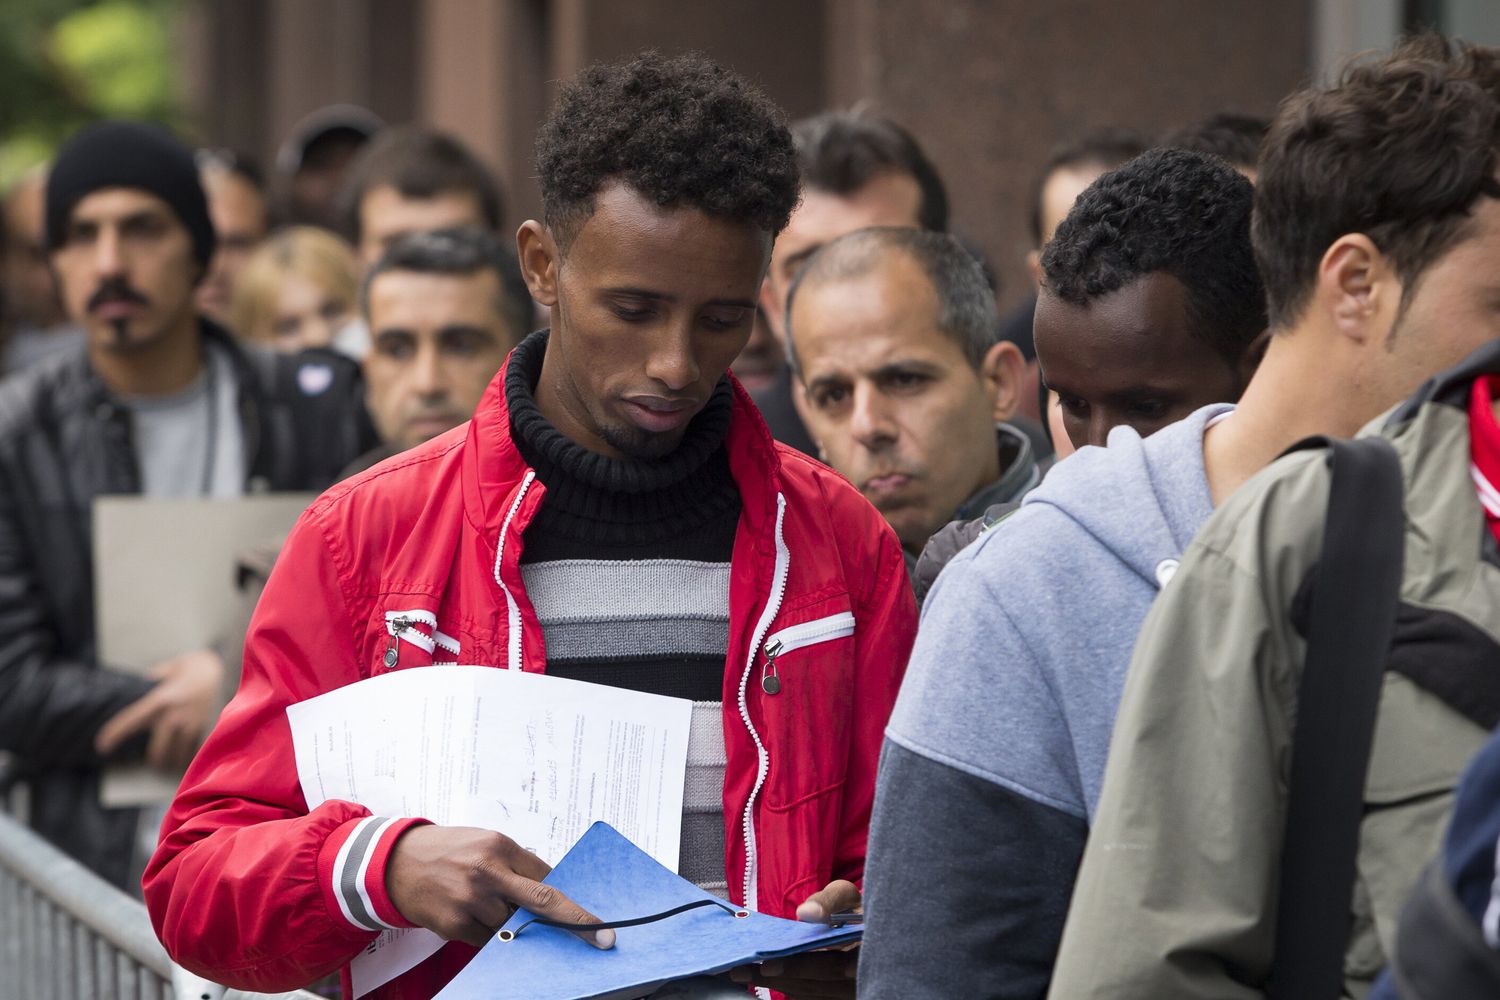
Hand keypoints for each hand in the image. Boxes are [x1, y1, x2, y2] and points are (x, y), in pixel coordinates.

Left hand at [95, 649, 225, 769]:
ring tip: (172, 761)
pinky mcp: (206, 729)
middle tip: (153, 761)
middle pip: (157, 751)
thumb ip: (157, 677)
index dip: (114, 734)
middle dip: (154, 759)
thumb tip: (147, 681)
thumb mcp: (173, 667)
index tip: (102, 746)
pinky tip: (188, 755)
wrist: (229, 669)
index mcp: (160, 699)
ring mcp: (191, 724)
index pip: (131, 721)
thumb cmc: (198, 666)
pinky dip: (189, 755)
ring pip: (176, 755)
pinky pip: (193, 751)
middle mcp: (173, 715)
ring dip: (172, 760)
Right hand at [385, 825, 614, 949]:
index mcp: (500, 847)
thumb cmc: (448, 850)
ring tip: (483, 903)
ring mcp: (470, 901)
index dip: (570, 898)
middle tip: (601, 936)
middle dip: (575, 921)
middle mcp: (487, 872)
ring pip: (512, 926)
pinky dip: (489, 933)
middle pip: (543, 901)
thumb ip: (517, 865)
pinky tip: (472, 915)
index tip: (596, 915)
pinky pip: (488, 940)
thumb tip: (551, 890)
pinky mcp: (455, 925)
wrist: (395, 862)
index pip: (548, 876)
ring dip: (511, 923)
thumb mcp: (485, 843)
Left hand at [729, 880, 859, 998]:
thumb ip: (829, 901)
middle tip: (741, 971)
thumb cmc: (856, 908)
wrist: (873, 929)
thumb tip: (805, 913)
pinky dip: (789, 989)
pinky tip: (763, 979)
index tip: (768, 965)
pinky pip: (812, 997)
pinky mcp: (839, 997)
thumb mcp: (847, 895)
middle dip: (776, 979)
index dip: (801, 967)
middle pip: (817, 986)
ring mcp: (852, 992)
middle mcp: (862, 978)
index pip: (835, 966)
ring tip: (743, 974)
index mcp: (867, 952)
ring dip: (777, 986)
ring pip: (812, 995)